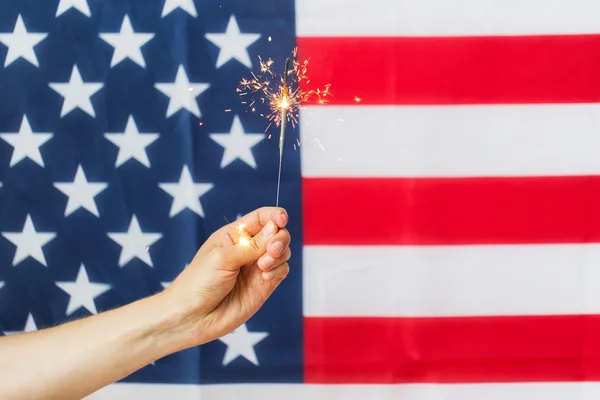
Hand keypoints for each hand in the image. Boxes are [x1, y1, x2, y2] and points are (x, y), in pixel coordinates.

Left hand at [162, 207, 290, 345]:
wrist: (193, 318)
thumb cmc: (198, 282)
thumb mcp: (223, 258)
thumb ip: (252, 245)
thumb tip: (275, 228)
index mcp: (234, 235)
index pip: (261, 218)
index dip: (274, 216)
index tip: (281, 219)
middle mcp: (248, 249)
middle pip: (276, 233)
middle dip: (279, 238)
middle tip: (272, 249)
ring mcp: (257, 267)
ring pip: (282, 251)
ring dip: (279, 255)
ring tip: (263, 265)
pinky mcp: (264, 285)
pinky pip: (282, 270)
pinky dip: (278, 270)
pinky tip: (265, 277)